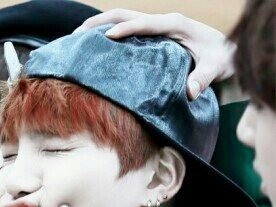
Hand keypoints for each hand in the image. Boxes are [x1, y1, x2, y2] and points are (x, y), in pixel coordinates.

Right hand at [76, 10, 235, 98]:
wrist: (228, 54)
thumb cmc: (223, 60)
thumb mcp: (217, 69)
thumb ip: (204, 79)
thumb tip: (190, 93)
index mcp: (176, 25)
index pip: (144, 24)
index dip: (125, 29)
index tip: (106, 37)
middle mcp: (163, 22)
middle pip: (125, 15)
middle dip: (99, 23)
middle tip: (76, 36)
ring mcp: (156, 29)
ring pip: (122, 21)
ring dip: (98, 27)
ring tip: (76, 41)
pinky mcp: (152, 38)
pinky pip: (126, 34)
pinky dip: (107, 38)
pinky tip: (93, 51)